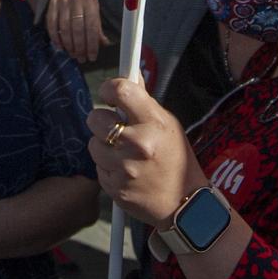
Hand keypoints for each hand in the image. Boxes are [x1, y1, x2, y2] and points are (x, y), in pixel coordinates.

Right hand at [46, 0, 107, 62]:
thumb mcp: (94, 7)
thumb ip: (97, 25)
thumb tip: (104, 43)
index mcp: (90, 2)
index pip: (92, 27)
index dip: (92, 44)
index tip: (92, 56)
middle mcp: (76, 1)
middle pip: (78, 29)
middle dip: (80, 47)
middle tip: (82, 58)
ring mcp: (62, 2)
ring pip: (65, 28)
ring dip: (69, 45)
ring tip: (73, 54)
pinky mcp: (52, 5)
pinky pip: (52, 24)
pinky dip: (55, 37)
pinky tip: (60, 46)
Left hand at [87, 77, 200, 227]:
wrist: (184, 204)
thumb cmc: (176, 158)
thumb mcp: (168, 124)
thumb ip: (144, 101)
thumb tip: (130, 74)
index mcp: (154, 123)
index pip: (121, 90)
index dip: (109, 88)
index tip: (109, 94)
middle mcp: (138, 144)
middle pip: (95, 118)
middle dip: (101, 120)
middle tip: (115, 127)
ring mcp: (125, 168)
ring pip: (93, 144)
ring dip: (104, 146)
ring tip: (124, 153)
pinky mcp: (115, 188)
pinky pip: (98, 168)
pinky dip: (107, 167)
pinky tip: (126, 171)